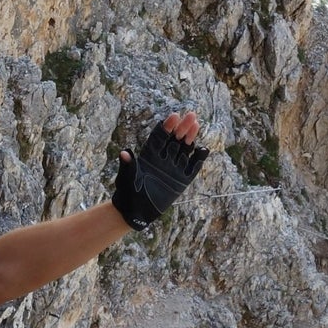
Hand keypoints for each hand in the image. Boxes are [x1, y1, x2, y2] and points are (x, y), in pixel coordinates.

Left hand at [112, 110, 208, 229]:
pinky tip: (202, 150)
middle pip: (175, 139)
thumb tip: (124, 152)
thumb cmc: (127, 193)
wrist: (135, 212)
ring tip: (196, 125)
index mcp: (149, 155)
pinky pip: (192, 167)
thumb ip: (128, 166)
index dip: (167, 126)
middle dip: (182, 127)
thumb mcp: (126, 179)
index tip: (174, 117)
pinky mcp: (181, 180)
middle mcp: (163, 158)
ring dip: (190, 137)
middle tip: (191, 115)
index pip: (160, 137)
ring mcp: (173, 168)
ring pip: (184, 149)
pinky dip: (198, 159)